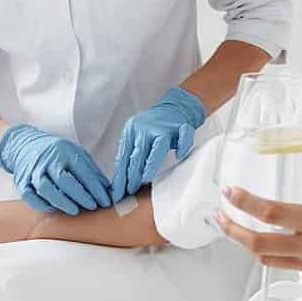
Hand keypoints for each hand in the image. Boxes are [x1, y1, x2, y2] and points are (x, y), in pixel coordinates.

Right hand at [0, 124, 112, 213]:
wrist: (24, 145)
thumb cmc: (55, 152)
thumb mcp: (75, 153)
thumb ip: (91, 170)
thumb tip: (107, 189)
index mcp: (64, 152)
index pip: (82, 171)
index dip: (95, 188)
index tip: (104, 201)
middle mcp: (48, 160)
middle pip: (64, 180)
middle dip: (80, 195)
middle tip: (92, 206)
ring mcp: (33, 171)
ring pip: (46, 188)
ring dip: (61, 202)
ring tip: (75, 210)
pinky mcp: (22, 182)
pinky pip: (30, 196)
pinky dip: (42, 204)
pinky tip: (54, 209)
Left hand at [111, 86, 206, 200]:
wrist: (174, 107)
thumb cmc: (153, 128)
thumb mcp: (136, 137)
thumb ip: (130, 155)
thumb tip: (119, 184)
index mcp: (131, 129)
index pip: (123, 156)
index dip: (120, 176)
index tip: (116, 192)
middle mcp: (146, 127)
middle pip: (138, 153)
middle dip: (133, 175)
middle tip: (129, 190)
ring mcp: (165, 126)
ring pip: (159, 146)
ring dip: (152, 163)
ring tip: (146, 178)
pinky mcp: (183, 125)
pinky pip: (184, 136)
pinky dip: (183, 146)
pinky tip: (179, 156)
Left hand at [215, 166, 301, 291]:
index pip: (271, 213)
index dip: (245, 204)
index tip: (229, 193)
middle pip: (257, 243)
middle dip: (233, 230)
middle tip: (220, 215)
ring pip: (266, 257)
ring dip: (247, 244)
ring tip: (237, 229)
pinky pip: (284, 264)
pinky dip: (269, 253)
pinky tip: (269, 241)